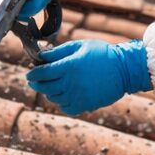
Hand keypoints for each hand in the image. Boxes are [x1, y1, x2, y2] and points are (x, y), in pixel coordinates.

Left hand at [27, 39, 150, 114]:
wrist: (125, 69)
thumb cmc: (102, 54)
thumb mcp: (80, 46)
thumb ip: (58, 51)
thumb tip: (41, 56)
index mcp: (68, 66)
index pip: (41, 73)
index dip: (32, 74)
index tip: (29, 73)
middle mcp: (70, 83)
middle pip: (44, 87)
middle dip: (36, 83)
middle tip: (35, 80)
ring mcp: (77, 96)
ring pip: (53, 98)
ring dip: (49, 92)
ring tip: (52, 85)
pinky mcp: (85, 105)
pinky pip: (65, 108)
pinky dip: (61, 103)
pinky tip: (64, 95)